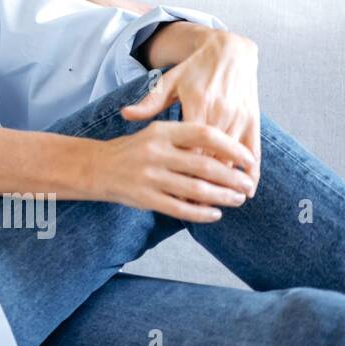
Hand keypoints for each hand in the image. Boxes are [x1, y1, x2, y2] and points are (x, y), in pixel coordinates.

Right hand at [90, 121, 257, 221]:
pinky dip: (202, 214)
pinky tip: (214, 214)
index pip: (205, 134)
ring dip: (222, 197)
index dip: (231, 147)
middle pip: (205, 165)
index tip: (248, 159)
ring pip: (196, 189)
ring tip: (237, 199)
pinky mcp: (144, 197)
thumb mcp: (155, 132)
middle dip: (233, 178)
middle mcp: (155, 152)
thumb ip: (186, 138)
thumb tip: (227, 152)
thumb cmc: (134, 150)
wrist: (95, 166)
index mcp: (161, 131)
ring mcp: (149, 176)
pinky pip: (180, 209)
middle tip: (247, 185)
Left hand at [120, 28, 261, 193]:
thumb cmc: (193, 70)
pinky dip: (252, 169)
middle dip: (207, 182)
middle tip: (199, 206)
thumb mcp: (168, 82)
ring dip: (230, 181)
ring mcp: (239, 116)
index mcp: (197, 104)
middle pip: (213, 156)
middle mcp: (220, 111)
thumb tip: (125, 115)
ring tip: (222, 203)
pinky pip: (254, 148)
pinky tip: (249, 188)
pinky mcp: (253, 118)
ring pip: (234, 156)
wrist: (229, 52)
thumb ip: (149, 102)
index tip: (176, 190)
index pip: (191, 145)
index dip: (185, 170)